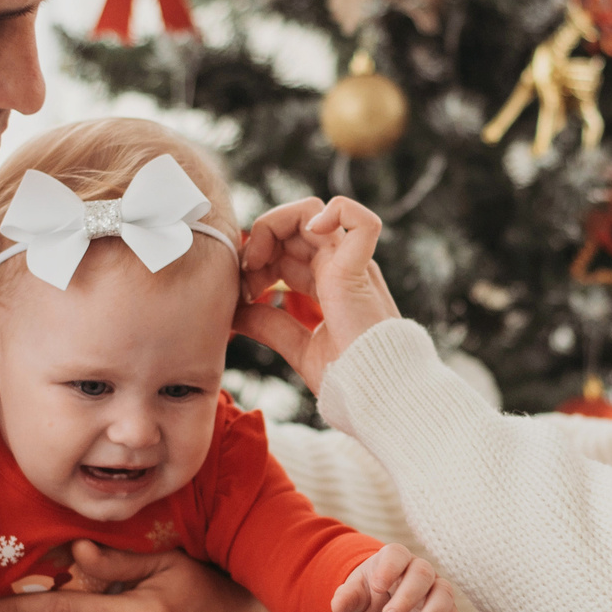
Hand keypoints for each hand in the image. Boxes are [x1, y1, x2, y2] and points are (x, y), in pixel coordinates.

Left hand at [233, 196, 402, 394]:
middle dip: (258, 245)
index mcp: (332, 284)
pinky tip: (306, 233)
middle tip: (242, 278)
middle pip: (294, 229)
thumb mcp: (297, 347)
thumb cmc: (348, 380)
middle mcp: (342, 269)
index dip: (258, 264)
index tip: (241, 294)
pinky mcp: (359, 270)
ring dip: (274, 227)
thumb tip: (235, 313)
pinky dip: (334, 213)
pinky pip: (360, 221)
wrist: (375, 399)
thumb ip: (270, 325)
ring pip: (314, 213)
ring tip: (255, 262)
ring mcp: (352, 266)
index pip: (289, 252)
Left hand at [334, 543, 464, 611]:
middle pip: (423, 573)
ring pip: (445, 596)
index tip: (377, 586)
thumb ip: (347, 598)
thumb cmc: (370, 598)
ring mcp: (437, 592)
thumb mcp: (355, 597)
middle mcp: (420, 571)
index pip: (397, 554)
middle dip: (408, 596)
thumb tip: (338, 605)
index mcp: (394, 560)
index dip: (389, 568)